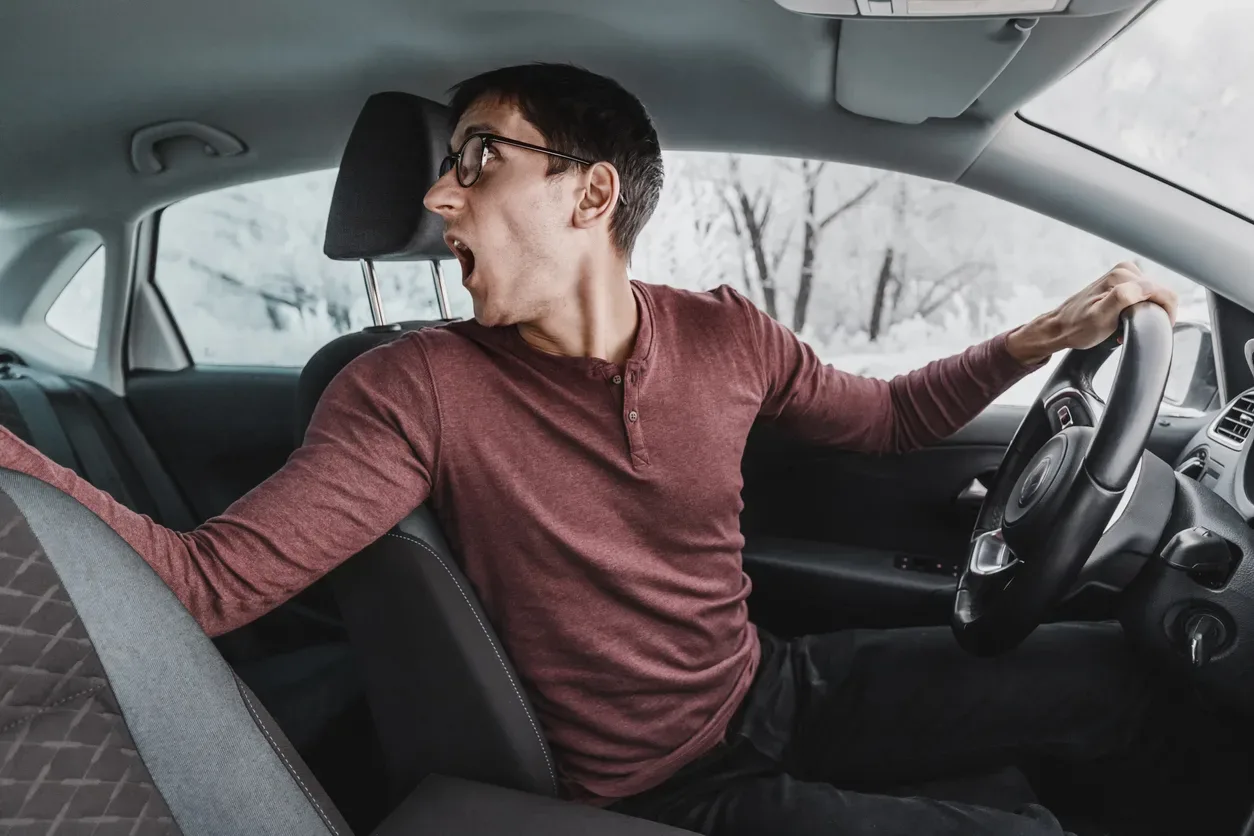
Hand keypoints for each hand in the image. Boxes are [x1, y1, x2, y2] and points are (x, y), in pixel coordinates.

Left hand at [1006, 262, 1177, 364]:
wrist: (1059, 327)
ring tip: (1124, 326)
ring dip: (1144, 313)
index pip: (1164, 292)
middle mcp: (1124, 270)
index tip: (1153, 330)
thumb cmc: (1077, 327)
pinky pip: (1143, 295)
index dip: (1166, 314)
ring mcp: (1123, 274)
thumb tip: (1147, 287)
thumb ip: (1124, 298)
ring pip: (1152, 296)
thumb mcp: (1101, 317)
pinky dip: (1137, 310)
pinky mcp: (1121, 281)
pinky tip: (1122, 320)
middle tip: (1130, 330)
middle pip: (1159, 294)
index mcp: (1122, 276)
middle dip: (1151, 314)